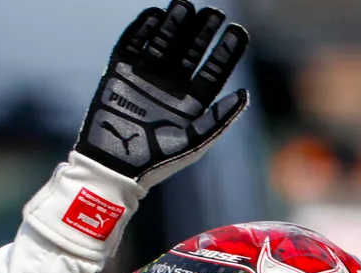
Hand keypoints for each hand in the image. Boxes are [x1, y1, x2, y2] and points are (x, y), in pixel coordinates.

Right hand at [76, 1, 249, 188]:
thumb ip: (220, 118)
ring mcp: (146, 77)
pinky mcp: (121, 73)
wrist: (115, 167)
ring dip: (175, 24)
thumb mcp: (195, 142)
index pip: (214, 69)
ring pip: (164, 42)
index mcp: (192, 102)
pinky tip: (155, 14)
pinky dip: (142, 29)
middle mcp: (171, 86)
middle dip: (203, 31)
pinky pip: (132, 45)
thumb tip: (245, 93)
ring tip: (185, 5)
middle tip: (214, 12)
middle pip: (191, 50)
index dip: (226, 50)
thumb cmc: (158, 162)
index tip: (238, 31)